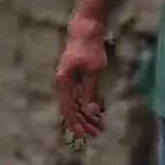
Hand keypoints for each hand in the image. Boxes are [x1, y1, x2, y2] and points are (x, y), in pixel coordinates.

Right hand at [56, 19, 108, 139]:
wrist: (87, 30)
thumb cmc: (89, 48)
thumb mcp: (93, 71)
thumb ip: (91, 92)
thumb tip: (91, 112)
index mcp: (64, 83)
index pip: (68, 109)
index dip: (76, 123)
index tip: (85, 135)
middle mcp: (65, 84)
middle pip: (73, 109)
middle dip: (84, 122)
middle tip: (97, 133)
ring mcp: (71, 82)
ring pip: (78, 104)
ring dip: (88, 116)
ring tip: (100, 127)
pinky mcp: (77, 78)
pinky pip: (82, 97)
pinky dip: (89, 106)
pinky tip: (99, 114)